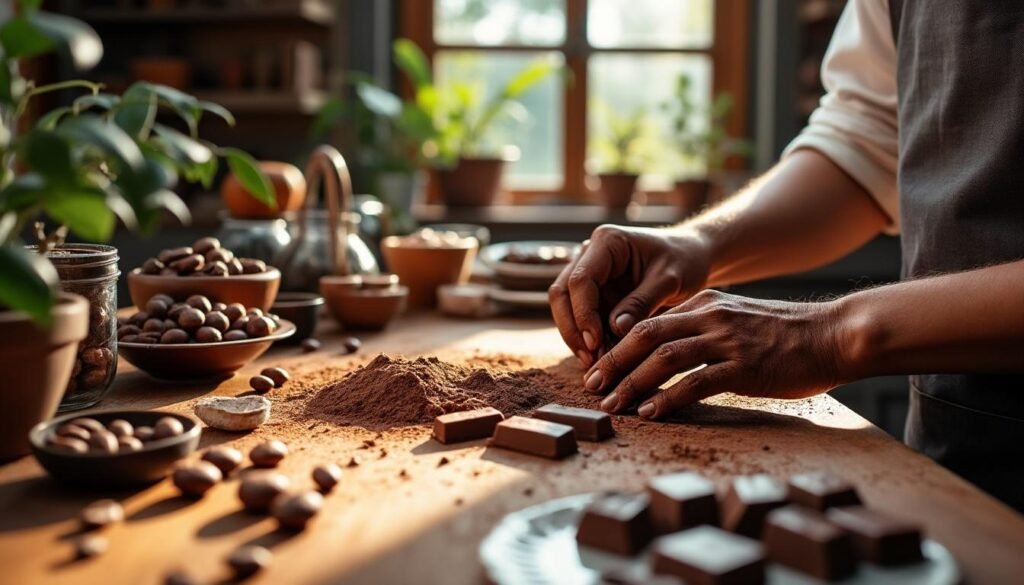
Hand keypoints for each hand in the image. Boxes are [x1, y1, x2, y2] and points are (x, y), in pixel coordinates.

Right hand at [549, 225, 711, 366]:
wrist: (691, 258)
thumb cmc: (684, 262)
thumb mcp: (669, 281)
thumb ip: (642, 302)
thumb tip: (614, 329)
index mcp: (607, 242)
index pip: (581, 279)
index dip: (583, 313)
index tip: (596, 343)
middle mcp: (589, 255)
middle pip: (562, 293)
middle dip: (572, 329)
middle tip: (590, 360)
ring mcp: (588, 274)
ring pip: (565, 308)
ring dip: (577, 337)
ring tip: (596, 364)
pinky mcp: (593, 293)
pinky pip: (580, 318)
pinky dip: (589, 339)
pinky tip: (602, 359)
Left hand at [581, 289, 848, 418]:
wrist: (835, 334)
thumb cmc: (788, 334)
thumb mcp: (738, 319)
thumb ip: (706, 329)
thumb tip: (672, 351)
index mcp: (705, 305)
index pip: (648, 322)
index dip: (618, 346)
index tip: (599, 368)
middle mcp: (710, 317)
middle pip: (645, 336)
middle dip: (613, 362)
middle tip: (591, 386)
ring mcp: (727, 340)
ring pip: (663, 358)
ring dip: (632, 382)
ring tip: (612, 404)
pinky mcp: (744, 366)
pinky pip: (696, 382)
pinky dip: (668, 398)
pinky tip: (651, 412)